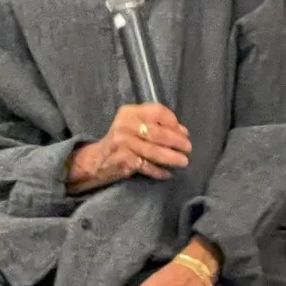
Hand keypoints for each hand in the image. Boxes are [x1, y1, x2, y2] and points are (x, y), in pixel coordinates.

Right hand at [67, 103, 191, 193]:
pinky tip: (168, 174)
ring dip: (171, 157)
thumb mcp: (133, 124)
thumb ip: (154, 123)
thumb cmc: (122, 140)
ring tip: (184, 161)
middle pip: (157, 132)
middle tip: (188, 148)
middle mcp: (125, 125)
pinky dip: (159, 171)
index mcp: (129, 112)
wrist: (98, 159)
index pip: (156, 111)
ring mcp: (123, 143)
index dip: (173, 121)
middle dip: (176, 141)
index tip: (184, 132)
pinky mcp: (123, 160)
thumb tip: (182, 131)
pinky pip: (146, 166)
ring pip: (153, 150)